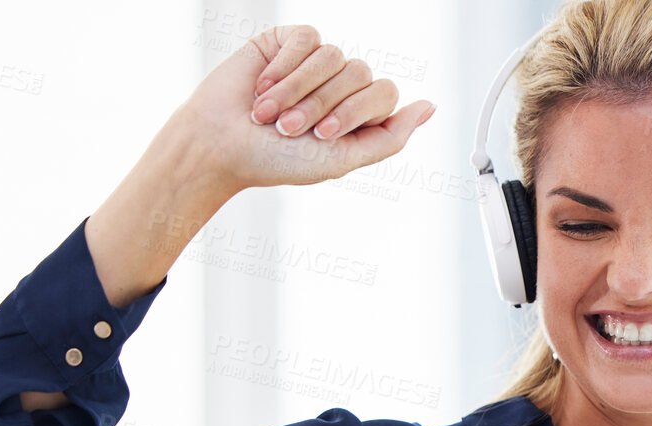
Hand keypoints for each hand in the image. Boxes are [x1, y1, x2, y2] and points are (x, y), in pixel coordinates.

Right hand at [166, 23, 436, 193]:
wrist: (221, 145)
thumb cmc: (278, 160)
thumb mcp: (343, 160)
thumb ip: (391, 137)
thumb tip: (430, 107)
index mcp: (359, 113)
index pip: (385, 93)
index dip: (354, 112)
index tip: (321, 136)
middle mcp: (341, 85)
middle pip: (360, 73)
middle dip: (323, 104)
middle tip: (290, 129)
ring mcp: (316, 62)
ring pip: (333, 56)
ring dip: (299, 90)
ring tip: (270, 114)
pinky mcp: (287, 42)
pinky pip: (307, 39)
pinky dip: (286, 67)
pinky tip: (263, 88)